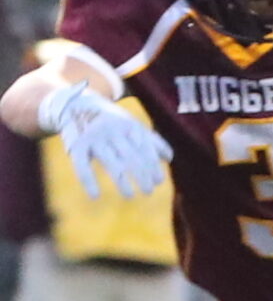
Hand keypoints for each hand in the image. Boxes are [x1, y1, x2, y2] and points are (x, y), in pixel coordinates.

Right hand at [36, 80, 171, 198]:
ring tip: (130, 195)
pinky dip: (88, 181)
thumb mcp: (132, 124)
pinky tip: (95, 196)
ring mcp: (94, 138)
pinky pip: (82, 165)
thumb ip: (150, 139)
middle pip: (131, 156)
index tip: (159, 181)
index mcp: (129, 126)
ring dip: (121, 181)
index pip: (145, 149)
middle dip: (142, 175)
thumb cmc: (111, 120)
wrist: (76, 104)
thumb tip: (169, 158)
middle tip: (148, 191)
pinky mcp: (76, 146)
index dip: (153, 166)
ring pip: (110, 162)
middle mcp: (113, 131)